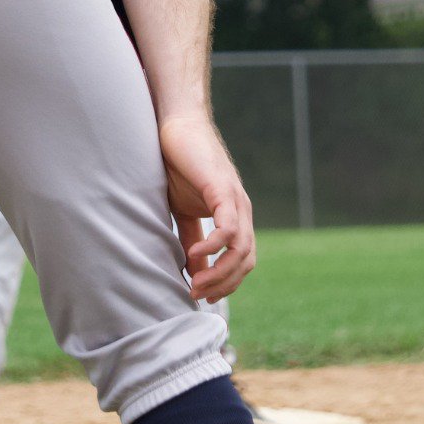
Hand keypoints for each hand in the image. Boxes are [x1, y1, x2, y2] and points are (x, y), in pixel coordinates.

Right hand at [159, 114, 255, 302]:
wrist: (177, 127)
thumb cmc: (179, 166)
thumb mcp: (185, 213)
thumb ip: (193, 241)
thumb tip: (194, 273)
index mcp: (236, 217)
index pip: (243, 262)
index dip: (226, 284)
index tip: (201, 296)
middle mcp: (242, 211)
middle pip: (246, 261)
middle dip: (223, 285)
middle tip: (196, 295)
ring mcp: (235, 200)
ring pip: (240, 250)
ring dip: (219, 273)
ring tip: (194, 283)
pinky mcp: (223, 189)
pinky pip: (228, 227)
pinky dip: (214, 247)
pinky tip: (194, 254)